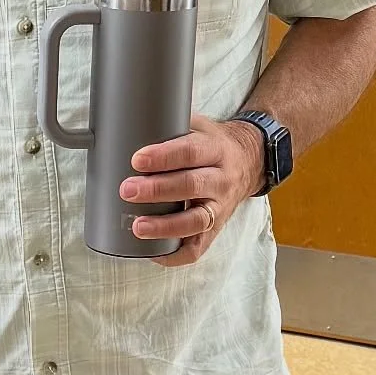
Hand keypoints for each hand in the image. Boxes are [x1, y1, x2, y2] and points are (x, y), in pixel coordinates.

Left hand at [120, 114, 264, 266]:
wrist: (249, 162)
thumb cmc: (209, 143)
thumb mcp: (197, 126)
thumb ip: (168, 127)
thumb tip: (126, 120)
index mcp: (214, 149)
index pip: (190, 152)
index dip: (163, 156)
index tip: (137, 160)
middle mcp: (221, 179)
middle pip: (191, 185)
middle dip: (157, 190)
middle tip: (128, 190)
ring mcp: (220, 207)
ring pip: (196, 220)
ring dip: (165, 226)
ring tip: (138, 227)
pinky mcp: (216, 228)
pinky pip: (199, 247)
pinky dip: (177, 254)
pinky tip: (155, 254)